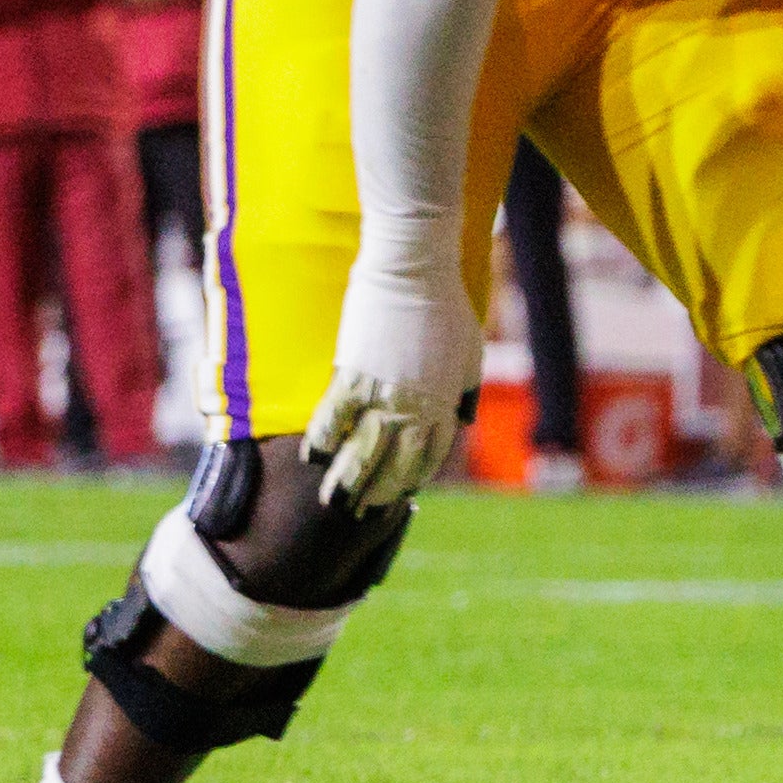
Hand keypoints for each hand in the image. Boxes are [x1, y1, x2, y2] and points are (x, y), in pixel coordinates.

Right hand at [302, 250, 484, 508]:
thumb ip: (465, 390)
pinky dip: (322, 441)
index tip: (400, 493)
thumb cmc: (446, 307)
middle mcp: (417, 407)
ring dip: (346, 481)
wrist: (414, 272)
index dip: (413, 478)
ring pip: (362, 452)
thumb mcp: (470, 353)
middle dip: (378, 492)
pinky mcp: (353, 378)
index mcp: (447, 402)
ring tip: (333, 502)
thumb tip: (461, 419)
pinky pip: (333, 420)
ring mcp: (384, 395)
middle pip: (395, 464)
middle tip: (360, 511)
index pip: (430, 456)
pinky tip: (312, 457)